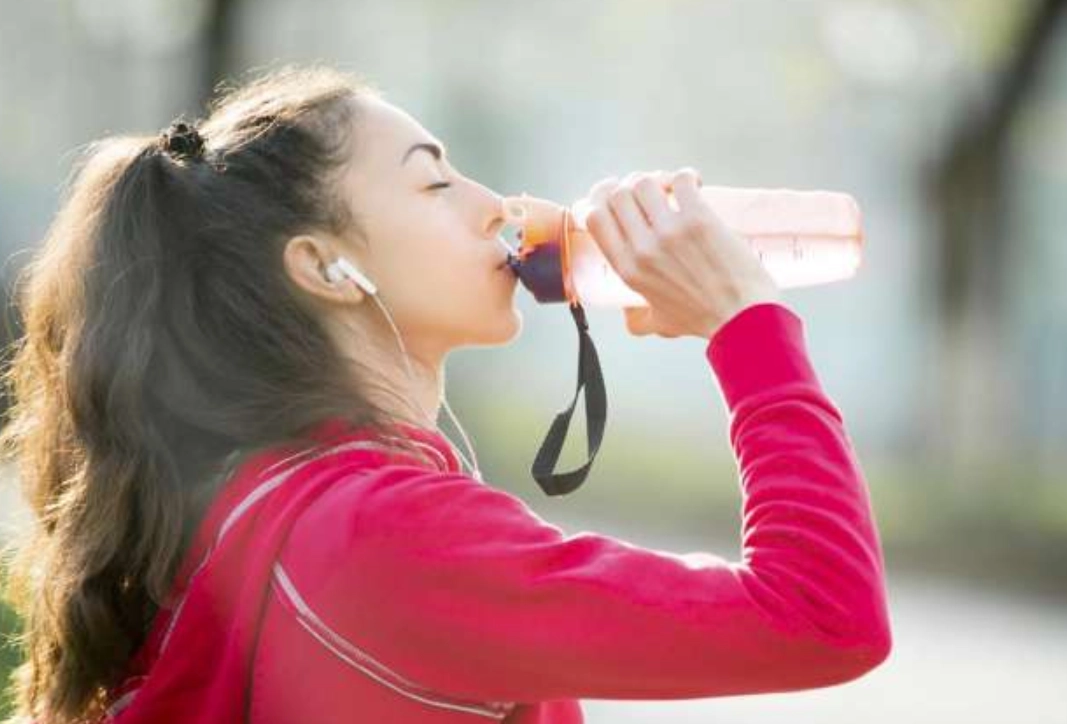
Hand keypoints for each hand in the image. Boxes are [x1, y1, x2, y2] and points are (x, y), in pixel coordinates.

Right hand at [581, 168, 781, 338]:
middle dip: (629, 185)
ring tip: (671, 187)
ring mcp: (670, 231)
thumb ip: (637, 320)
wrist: (742, 318)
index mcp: (628, 269)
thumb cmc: (704, 321)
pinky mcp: (699, 219)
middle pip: (617, 194)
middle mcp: (643, 248)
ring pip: (645, 182)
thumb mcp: (658, 323)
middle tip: (648, 190)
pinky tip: (695, 184)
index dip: (600, 199)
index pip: (595, 219)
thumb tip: (627, 316)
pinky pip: (681, 180)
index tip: (613, 196)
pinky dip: (686, 177)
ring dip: (657, 179)